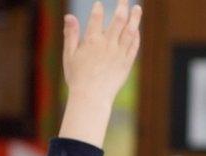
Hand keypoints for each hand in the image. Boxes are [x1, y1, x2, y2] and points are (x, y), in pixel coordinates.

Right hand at [58, 0, 141, 146]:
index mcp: (91, 42)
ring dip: (135, 17)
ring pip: (130, 30)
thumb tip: (69, 16)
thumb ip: (71, 35)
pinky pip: (134, 45)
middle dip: (122, 7)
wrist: (91, 97)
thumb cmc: (77, 77)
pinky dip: (136, 35)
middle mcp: (107, 45)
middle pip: (118, 20)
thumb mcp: (69, 55)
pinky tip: (136, 29)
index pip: (96, 19)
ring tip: (137, 8)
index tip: (99, 4)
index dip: (98, 9)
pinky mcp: (127, 62)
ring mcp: (119, 53)